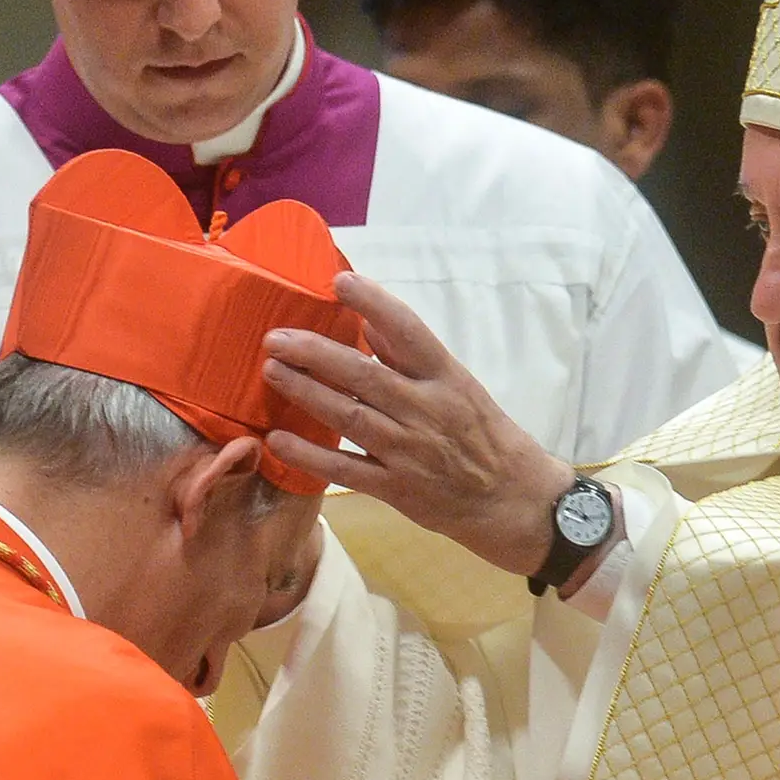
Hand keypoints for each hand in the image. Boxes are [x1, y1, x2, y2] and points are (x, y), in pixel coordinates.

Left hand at [261, 272, 581, 578]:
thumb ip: (410, 356)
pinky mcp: (396, 489)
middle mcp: (426, 410)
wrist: (509, 498)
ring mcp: (409, 452)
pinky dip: (310, 455)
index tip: (339, 281)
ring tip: (271, 371)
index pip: (408, 331)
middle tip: (275, 338)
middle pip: (364, 375)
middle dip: (315, 354)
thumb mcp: (457, 384)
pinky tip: (279, 438)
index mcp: (446, 377)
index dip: (373, 304)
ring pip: (350, 417)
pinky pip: (345, 469)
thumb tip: (369, 319)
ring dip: (306, 393)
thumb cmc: (481, 433)